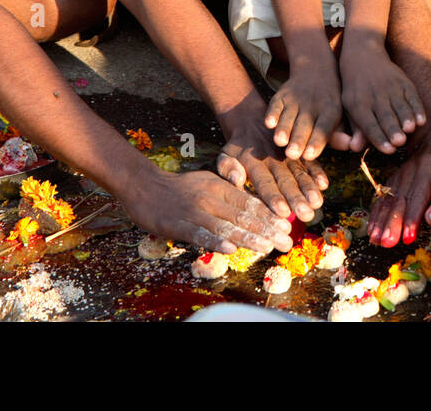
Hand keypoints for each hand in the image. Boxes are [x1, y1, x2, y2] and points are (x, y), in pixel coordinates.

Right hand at [123, 166, 284, 253]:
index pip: (249, 203)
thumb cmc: (181, 187)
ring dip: (248, 238)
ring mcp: (194, 211)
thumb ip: (232, 188)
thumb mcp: (209, 180)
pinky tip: (230, 249)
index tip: (287, 226)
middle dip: (267, 230)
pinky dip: (215, 241)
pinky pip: (199, 234)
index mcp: (220, 187)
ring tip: (267, 248)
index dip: (269, 215)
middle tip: (285, 242)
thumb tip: (255, 201)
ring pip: (225, 226)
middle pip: (243, 216)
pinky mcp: (177, 224)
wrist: (144, 185)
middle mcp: (210, 198)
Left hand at [218, 122, 328, 244]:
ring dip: (309, 188)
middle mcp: (273, 159)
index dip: (274, 198)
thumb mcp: (224, 154)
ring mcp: (287, 155)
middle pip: (286, 180)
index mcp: (254, 163)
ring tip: (317, 202)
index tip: (283, 212)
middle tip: (306, 214)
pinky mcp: (298, 150)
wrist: (250, 120)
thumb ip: (227, 168)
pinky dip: (317, 171)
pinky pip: (309, 160)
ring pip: (300, 172)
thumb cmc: (235, 147)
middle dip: (296, 198)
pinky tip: (324, 185)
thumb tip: (237, 179)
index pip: (264, 183)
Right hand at [264, 59, 341, 160]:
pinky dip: (272, 113)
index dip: (316, 142)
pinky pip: (276, 104)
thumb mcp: (341, 115)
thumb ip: (342, 133)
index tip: (309, 155)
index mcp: (331, 112)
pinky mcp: (282, 95)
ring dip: (284, 128)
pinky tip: (269, 123)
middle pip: (305, 124)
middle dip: (298, 139)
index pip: (324, 128)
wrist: (317, 70)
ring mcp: (296, 99)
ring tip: (280, 141)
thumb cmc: (330, 102)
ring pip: (289, 115)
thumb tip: (350, 146)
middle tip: (293, 154)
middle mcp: (313, 105)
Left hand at [339, 40, 425, 153]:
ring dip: (406, 118)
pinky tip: (421, 120)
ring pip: (399, 105)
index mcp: (358, 104)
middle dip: (393, 129)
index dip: (379, 137)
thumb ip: (356, 128)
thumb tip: (355, 149)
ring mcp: (390, 87)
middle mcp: (374, 95)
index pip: (368, 124)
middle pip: (385, 115)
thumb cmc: (355, 90)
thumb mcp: (349, 107)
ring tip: (410, 130)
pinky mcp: (402, 81)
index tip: (388, 150)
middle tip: (400, 142)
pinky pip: (412, 96)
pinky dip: (417, 108)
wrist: (363, 55)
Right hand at [367, 129, 430, 246]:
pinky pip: (382, 198)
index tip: (409, 237)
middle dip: (392, 223)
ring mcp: (399, 174)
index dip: (413, 217)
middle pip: (399, 200)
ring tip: (376, 240)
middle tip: (387, 243)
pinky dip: (376, 214)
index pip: (419, 195)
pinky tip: (372, 230)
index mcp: (429, 167)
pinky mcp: (393, 179)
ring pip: (388, 200)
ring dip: (381, 221)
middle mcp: (410, 171)